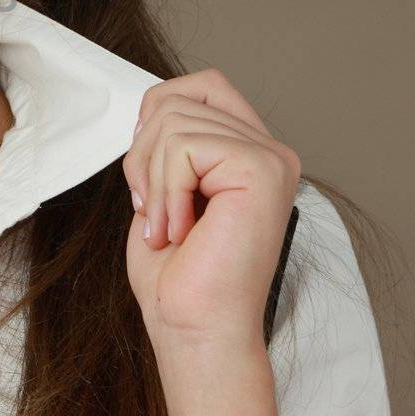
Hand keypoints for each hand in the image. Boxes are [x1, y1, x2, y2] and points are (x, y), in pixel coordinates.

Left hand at [121, 69, 300, 350]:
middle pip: (180, 96)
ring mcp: (270, 158)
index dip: (156, 119)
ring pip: (173, 121)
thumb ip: (170, 144)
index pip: (199, 87)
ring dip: (152, 180)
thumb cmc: (178, 276)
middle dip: (143, 151)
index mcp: (249, 153)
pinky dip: (165, 190)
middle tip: (151, 207)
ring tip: (168, 226)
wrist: (195, 328)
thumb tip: (153, 106)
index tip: (148, 179)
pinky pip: (183, 147)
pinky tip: (179, 229)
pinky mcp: (261, 169)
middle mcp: (269, 150)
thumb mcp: (164, 190)